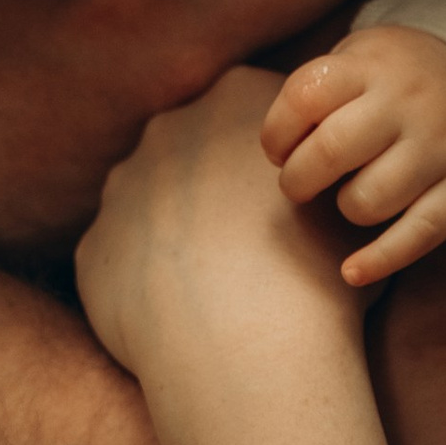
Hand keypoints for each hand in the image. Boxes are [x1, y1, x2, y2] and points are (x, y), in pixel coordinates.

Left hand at [76, 67, 367, 422]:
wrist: (248, 346)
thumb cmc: (317, 270)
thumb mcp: (350, 201)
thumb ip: (327, 171)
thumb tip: (330, 184)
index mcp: (239, 98)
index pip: (253, 109)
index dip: (271, 158)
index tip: (288, 199)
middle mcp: (173, 128)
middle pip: (195, 146)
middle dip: (215, 183)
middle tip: (252, 239)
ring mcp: (124, 185)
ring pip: (152, 199)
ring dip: (176, 229)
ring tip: (216, 283)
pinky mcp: (95, 243)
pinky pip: (122, 256)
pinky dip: (145, 280)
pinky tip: (180, 313)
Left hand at [260, 28, 445, 288]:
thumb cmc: (399, 79)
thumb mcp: (361, 57)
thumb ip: (320, 93)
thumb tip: (280, 156)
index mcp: (373, 66)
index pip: (305, 96)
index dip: (276, 133)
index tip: (279, 149)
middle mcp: (409, 103)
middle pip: (331, 150)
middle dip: (298, 179)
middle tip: (300, 183)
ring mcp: (441, 148)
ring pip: (370, 200)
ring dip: (346, 208)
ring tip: (352, 196)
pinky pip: (418, 236)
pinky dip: (379, 260)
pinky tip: (351, 270)